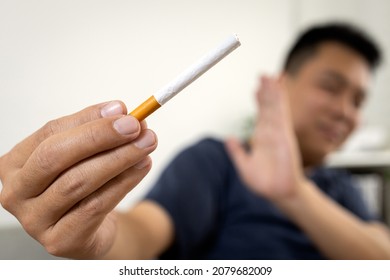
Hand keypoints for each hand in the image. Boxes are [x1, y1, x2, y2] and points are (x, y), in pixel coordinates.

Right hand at [0, 101, 156, 258]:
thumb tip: (120, 111)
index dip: (88, 119)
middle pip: (55, 156)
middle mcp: (16, 192)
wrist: (88, 229)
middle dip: (100, 137)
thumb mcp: (83, 155)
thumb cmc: (81, 185)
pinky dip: (123, 182)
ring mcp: (34, 220)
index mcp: (15, 163)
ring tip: (146, 144)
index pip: (50, 132)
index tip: (122, 109)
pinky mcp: (59, 240)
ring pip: (78, 182)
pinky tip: (142, 166)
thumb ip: (96, 131)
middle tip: (135, 126)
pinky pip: (95, 206)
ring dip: (118, 158)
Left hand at [226, 76, 304, 201]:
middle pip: (268, 107)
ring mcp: (278, 133)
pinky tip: (279, 89)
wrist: (280, 193)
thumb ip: (236, 152)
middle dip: (266, 91)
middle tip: (263, 75)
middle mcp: (270, 133)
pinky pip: (281, 114)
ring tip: (270, 76)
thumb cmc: (264, 182)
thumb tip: (228, 138)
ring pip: (274, 107)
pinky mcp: (284, 136)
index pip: (260, 115)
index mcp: (261, 138)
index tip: (256, 88)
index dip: (259, 101)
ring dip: (273, 91)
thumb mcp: (244, 166)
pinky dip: (280, 100)